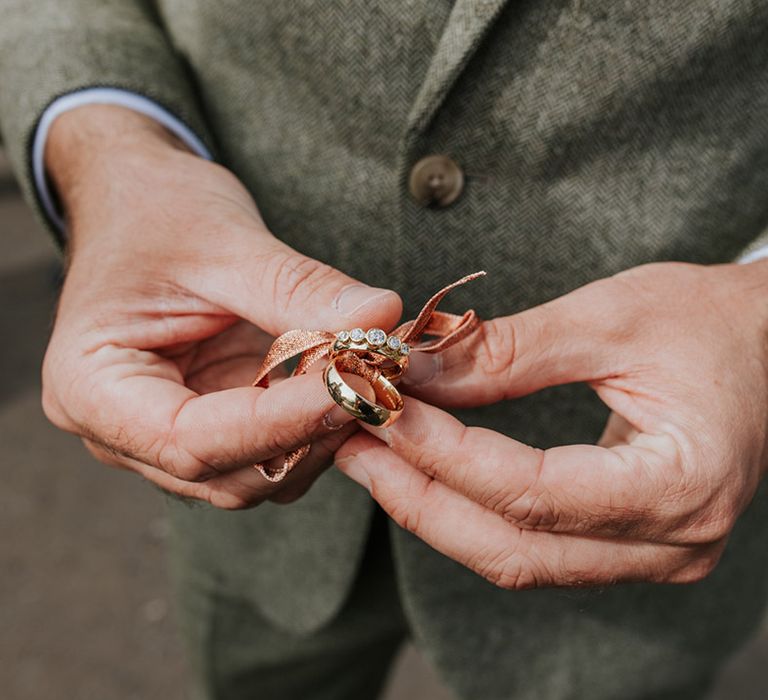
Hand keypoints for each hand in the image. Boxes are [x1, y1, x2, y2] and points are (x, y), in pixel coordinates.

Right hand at [41, 105, 400, 507]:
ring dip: (319, 437)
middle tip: (375, 378)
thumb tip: (381, 318)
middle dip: (308, 435)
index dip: (282, 423)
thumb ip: (300, 289)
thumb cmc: (156, 211)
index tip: (354, 385)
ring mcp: (168, 435)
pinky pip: (271, 450)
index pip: (191, 440)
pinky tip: (346, 381)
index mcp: (93, 389)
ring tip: (366, 375)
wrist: (138, 201)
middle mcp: (123, 432)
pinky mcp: (213, 422)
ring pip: (258, 475)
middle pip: (228, 475)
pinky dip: (315, 426)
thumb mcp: (224, 241)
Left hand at [336, 261, 767, 587]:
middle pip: (514, 545)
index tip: (379, 410)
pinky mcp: (626, 543)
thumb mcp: (608, 319)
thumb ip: (509, 352)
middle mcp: (673, 542)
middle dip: (419, 497)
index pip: (534, 490)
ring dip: (433, 509)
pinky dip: (467, 510)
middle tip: (352, 444)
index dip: (443, 454)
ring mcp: (651, 553)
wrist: (767, 344)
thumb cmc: (707, 320)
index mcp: (683, 483)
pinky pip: (530, 543)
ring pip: (515, 556)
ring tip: (369, 457)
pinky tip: (421, 472)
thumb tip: (414, 373)